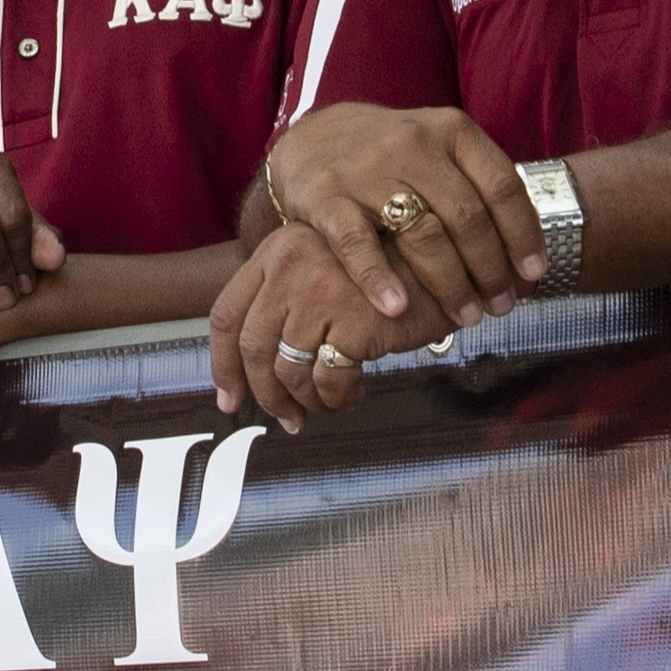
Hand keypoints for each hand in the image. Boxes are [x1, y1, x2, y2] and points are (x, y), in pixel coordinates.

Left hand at [206, 222, 435, 430]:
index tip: (230, 398)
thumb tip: (256, 369)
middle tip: (286, 418)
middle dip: (266, 394)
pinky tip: (356, 391)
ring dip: (308, 400)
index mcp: (276, 252)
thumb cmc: (389, 272)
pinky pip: (329, 380)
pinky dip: (339, 397)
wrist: (447, 259)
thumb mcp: (326, 268)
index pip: (226, 314)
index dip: (223, 365)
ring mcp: (320, 291)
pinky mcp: (353, 320)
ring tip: (329, 403)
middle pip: (252, 348)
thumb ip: (288, 301)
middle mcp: (290, 266)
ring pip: (289, 370)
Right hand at [255, 105, 548, 339]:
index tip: (534, 274)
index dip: (524, 235)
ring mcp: (367, 169)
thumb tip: (527, 253)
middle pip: (467, 216)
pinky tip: (397, 309)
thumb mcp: (439, 151)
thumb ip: (478, 187)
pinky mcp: (326, 195)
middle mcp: (413, 144)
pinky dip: (379, 279)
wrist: (313, 139)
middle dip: (491, 269)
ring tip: (465, 317)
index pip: (502, 186)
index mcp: (451, 131)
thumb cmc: (392, 157)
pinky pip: (357, 243)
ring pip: (422, 234)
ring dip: (450, 284)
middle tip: (502, 306)